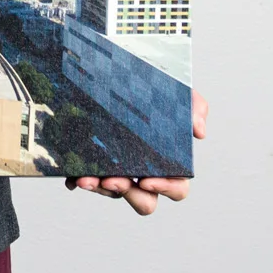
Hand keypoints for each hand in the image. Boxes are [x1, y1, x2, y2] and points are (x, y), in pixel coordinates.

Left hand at [66, 89, 207, 215]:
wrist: (121, 70)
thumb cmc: (156, 88)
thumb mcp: (178, 92)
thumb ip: (195, 108)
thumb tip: (199, 132)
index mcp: (170, 163)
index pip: (176, 188)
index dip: (165, 188)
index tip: (147, 180)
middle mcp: (144, 172)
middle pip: (144, 201)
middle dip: (128, 194)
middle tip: (113, 180)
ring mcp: (119, 170)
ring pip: (111, 192)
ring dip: (99, 188)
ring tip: (86, 177)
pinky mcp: (95, 164)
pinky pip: (86, 181)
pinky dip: (79, 180)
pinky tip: (72, 175)